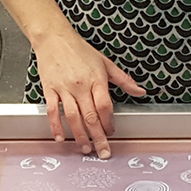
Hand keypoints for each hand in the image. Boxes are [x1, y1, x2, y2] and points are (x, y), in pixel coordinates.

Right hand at [31, 27, 145, 157]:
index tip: (112, 132)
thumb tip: (140, 91)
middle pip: (90, 116)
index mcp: (96, 79)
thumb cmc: (79, 50)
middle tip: (102, 151)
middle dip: (98, 137)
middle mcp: (80, 86)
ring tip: (85, 148)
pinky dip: (56, 126)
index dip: (109, 123)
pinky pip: (52, 111)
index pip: (105, 106)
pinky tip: (60, 137)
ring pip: (72, 117)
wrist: (55, 38)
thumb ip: (124, 80)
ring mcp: (64, 89)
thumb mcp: (105, 63)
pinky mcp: (50, 89)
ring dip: (79, 135)